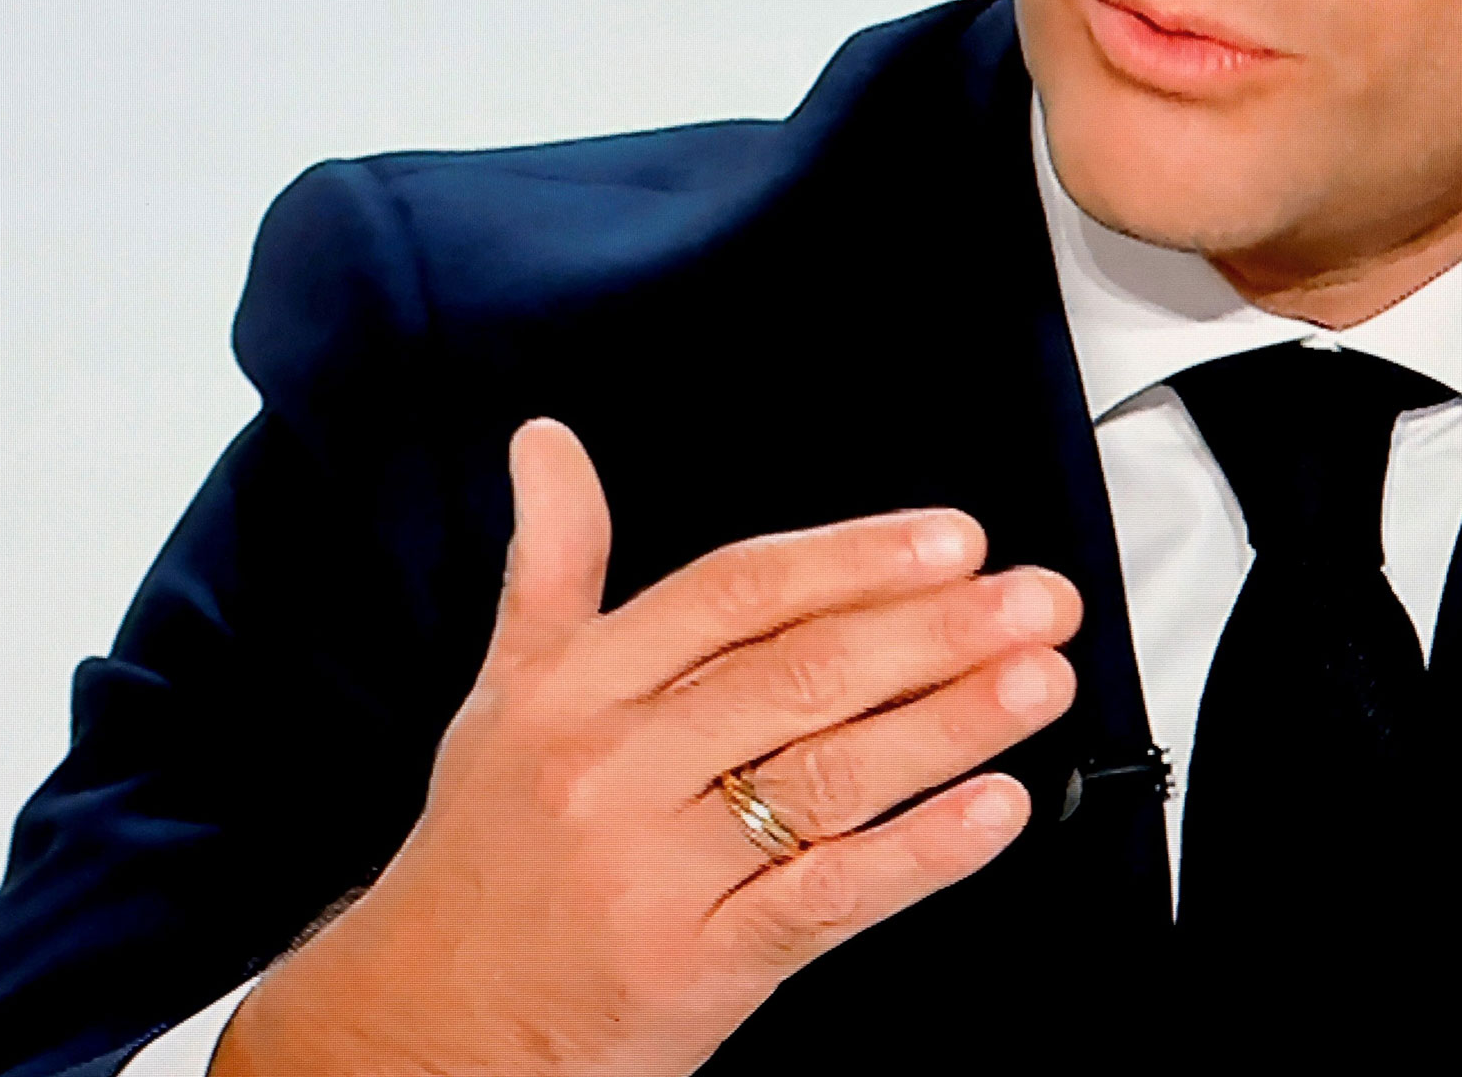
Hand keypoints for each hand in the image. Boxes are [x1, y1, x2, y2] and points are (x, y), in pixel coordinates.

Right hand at [211, 417, 1082, 1076]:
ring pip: (826, 777)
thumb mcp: (505, 691)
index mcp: (576, 686)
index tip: (952, 539)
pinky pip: (824, 898)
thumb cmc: (486, 847)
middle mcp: (616, 767)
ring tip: (1038, 677)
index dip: (852, 558)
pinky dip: (917, 852)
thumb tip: (547, 443)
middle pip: (798, 675)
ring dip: (950, 722)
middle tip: (1035, 598)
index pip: (734, 593)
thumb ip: (552, 562)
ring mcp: (659, 871)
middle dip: (934, 630)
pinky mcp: (699, 966)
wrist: (423, 1023)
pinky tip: (992, 809)